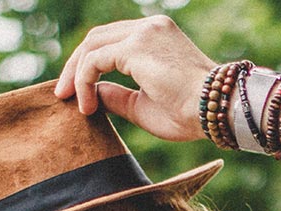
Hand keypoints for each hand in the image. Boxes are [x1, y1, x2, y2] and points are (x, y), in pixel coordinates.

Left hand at [53, 15, 216, 141]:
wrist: (217, 111)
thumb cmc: (191, 114)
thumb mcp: (144, 106)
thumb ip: (118, 96)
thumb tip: (93, 93)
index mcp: (157, 36)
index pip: (112, 42)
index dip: (89, 66)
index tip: (80, 94)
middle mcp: (150, 27)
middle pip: (97, 38)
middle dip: (75, 67)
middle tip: (63, 95)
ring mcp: (144, 33)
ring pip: (92, 45)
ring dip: (75, 74)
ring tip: (70, 100)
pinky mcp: (136, 45)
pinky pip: (95, 60)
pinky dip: (84, 81)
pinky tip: (86, 105)